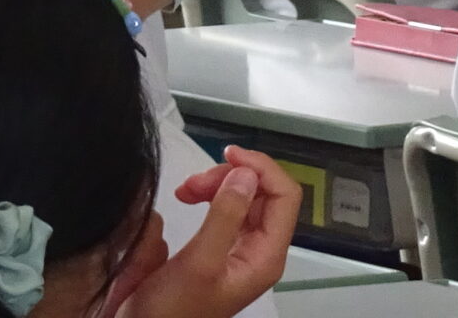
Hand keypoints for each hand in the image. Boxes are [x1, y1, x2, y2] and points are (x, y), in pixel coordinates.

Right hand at [109, 149, 301, 317]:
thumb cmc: (172, 310)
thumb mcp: (199, 262)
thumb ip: (225, 216)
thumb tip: (247, 173)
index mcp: (265, 256)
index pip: (285, 196)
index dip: (261, 168)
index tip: (228, 155)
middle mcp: (259, 250)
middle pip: (264, 192)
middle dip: (232, 176)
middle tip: (195, 182)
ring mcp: (241, 248)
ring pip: (244, 197)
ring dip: (217, 184)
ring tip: (186, 189)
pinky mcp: (221, 247)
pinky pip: (227, 209)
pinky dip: (209, 196)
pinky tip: (188, 197)